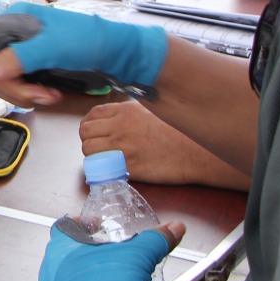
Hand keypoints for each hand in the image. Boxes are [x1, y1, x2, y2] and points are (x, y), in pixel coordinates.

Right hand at [0, 7, 168, 106]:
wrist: (119, 54)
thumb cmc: (88, 40)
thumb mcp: (51, 47)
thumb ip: (14, 59)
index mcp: (14, 22)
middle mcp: (15, 37)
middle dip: (13, 86)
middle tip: (40, 93)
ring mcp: (25, 54)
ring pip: (6, 83)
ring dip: (28, 93)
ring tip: (51, 92)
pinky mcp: (35, 67)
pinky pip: (21, 87)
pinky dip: (35, 93)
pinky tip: (52, 91)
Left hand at [39, 220, 184, 280]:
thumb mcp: (139, 259)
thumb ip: (157, 240)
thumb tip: (174, 229)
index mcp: (60, 249)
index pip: (65, 225)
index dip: (83, 222)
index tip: (98, 226)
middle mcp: (50, 272)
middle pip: (67, 253)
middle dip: (89, 251)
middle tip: (109, 253)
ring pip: (68, 279)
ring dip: (88, 277)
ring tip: (111, 280)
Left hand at [81, 101, 251, 190]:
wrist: (194, 152)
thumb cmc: (176, 132)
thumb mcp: (150, 110)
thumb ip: (127, 112)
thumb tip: (110, 115)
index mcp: (125, 111)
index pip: (91, 116)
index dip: (90, 125)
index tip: (96, 132)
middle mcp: (120, 127)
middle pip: (85, 133)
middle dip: (89, 140)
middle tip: (100, 148)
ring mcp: (123, 147)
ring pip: (88, 150)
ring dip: (94, 156)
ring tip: (107, 159)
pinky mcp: (128, 167)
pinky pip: (101, 168)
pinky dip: (102, 169)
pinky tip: (113, 169)